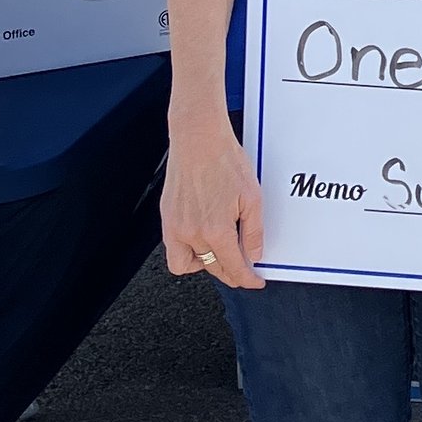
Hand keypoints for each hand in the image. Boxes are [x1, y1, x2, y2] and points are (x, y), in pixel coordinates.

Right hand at [163, 105, 264, 287]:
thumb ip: (253, 231)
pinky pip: (173, 249)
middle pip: (212, 268)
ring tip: (220, 253)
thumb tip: (254, 254)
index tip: (254, 281)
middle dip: (229, 273)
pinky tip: (201, 240)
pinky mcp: (166, 218)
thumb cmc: (224, 161)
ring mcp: (175, 227)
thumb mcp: (252, 197)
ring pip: (186, 265)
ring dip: (204, 265)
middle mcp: (192, 233)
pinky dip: (187, 252)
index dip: (246, 279)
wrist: (198, 139)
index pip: (233, 267)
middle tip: (242, 268)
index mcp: (216, 230)